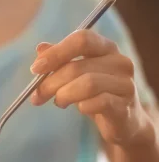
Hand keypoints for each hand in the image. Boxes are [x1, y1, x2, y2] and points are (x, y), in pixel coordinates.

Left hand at [30, 30, 152, 145]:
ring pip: (88, 84)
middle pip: (77, 66)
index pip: (81, 39)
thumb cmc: (95, 93)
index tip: (35, 68)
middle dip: (50, 82)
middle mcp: (119, 62)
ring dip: (64, 95)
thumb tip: (41, 48)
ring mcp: (125, 84)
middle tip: (37, 96)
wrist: (123, 122)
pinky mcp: (125, 106)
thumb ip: (60, 60)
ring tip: (59, 102)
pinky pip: (99, 103)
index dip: (56, 53)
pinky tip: (80, 109)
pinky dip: (83, 106)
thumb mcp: (75, 74)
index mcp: (106, 48)